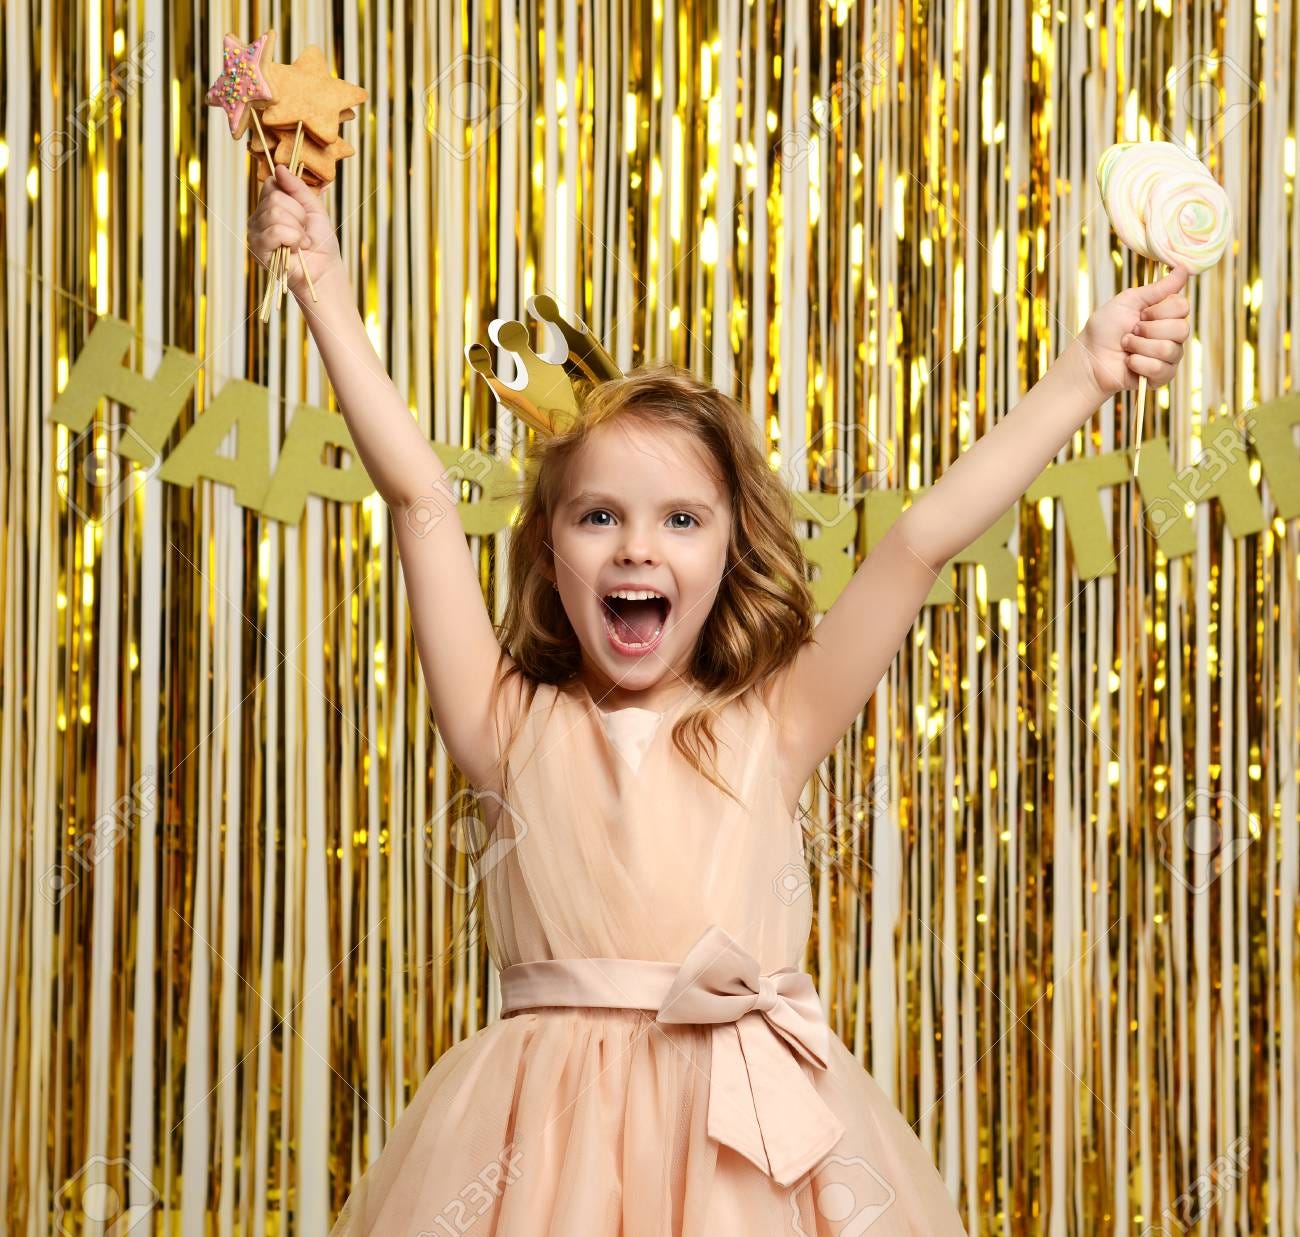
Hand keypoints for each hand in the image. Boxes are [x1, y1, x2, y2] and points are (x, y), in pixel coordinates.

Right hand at [247, 164, 341, 297]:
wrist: (325, 270)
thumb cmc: (320, 242)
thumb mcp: (314, 208)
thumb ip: (298, 188)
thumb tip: (280, 167)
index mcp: (269, 206)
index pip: (272, 184)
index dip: (293, 197)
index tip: (304, 213)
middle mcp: (258, 217)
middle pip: (275, 198)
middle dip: (299, 215)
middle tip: (304, 232)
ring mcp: (255, 232)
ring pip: (276, 213)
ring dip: (297, 230)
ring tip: (301, 242)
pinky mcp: (258, 248)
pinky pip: (276, 231)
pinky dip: (293, 240)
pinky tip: (295, 250)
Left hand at [1073, 265, 1191, 400]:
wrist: (1089, 357)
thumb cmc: (1105, 329)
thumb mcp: (1129, 301)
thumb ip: (1158, 288)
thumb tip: (1184, 268)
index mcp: (1167, 314)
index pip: (1183, 307)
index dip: (1159, 310)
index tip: (1141, 314)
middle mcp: (1173, 335)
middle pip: (1181, 329)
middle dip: (1148, 330)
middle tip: (1131, 331)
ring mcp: (1169, 357)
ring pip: (1169, 349)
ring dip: (1140, 346)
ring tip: (1126, 347)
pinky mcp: (1162, 376)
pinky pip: (1160, 368)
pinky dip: (1138, 363)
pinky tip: (1128, 362)